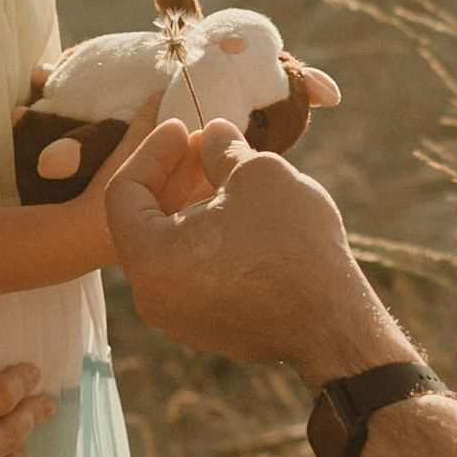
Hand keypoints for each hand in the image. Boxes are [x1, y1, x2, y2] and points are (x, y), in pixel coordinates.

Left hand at [104, 122, 398, 375]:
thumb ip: (221, 148)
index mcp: (149, 257)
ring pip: (170, 249)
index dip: (152, 150)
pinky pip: (191, 275)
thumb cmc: (292, 245)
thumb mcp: (257, 173)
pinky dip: (205, 241)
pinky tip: (239, 216)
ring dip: (190, 208)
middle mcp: (151, 296)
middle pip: (145, 222)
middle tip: (204, 145)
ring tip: (225, 176)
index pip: (123, 192)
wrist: (333, 323)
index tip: (181, 127)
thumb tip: (212, 134)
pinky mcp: (206, 330)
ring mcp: (177, 319)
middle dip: (173, 176)